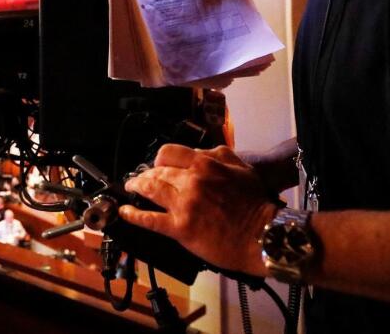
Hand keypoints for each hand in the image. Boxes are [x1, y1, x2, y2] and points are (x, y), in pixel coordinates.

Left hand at [121, 144, 277, 275]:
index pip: (168, 153)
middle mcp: (191, 181)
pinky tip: (125, 212)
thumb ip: (217, 156)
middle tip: (140, 178)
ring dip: (137, 188)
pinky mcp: (180, 228)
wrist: (263, 235)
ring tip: (131, 188)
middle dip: (145, 174)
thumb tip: (198, 152)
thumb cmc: (256, 204)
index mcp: (205, 164)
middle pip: (157, 172)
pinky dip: (134, 215)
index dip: (159, 160)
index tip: (157, 165)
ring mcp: (184, 205)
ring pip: (150, 190)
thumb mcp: (241, 167)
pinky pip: (150, 219)